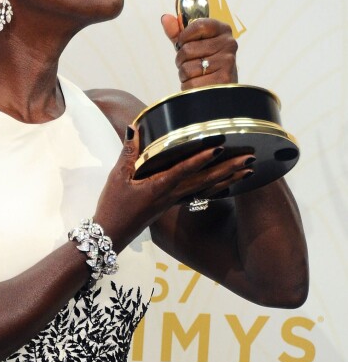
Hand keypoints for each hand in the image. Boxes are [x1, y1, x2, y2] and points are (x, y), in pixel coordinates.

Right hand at [93, 126, 254, 251]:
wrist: (111, 233)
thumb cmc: (114, 205)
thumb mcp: (118, 176)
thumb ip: (129, 152)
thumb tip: (134, 128)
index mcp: (159, 186)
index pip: (185, 170)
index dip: (202, 158)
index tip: (220, 147)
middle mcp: (172, 195)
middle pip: (205, 180)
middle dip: (228, 169)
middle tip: (249, 158)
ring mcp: (174, 201)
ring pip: (206, 188)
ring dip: (228, 179)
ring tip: (248, 170)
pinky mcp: (172, 205)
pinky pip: (199, 194)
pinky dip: (215, 188)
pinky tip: (225, 184)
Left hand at [161, 14, 237, 89]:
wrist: (222, 88)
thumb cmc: (206, 63)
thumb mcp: (192, 44)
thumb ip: (178, 32)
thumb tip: (165, 18)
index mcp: (222, 30)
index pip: (198, 25)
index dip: (184, 36)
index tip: (184, 43)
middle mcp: (229, 44)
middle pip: (187, 49)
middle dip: (182, 60)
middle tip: (192, 64)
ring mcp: (227, 62)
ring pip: (187, 68)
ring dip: (184, 75)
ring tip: (196, 75)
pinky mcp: (223, 81)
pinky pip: (191, 84)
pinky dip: (189, 87)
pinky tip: (199, 85)